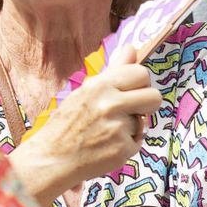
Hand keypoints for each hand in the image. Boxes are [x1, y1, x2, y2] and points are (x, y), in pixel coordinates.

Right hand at [12, 64, 161, 199]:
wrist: (52, 158)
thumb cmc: (68, 123)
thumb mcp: (87, 91)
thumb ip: (114, 70)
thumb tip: (132, 47)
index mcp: (100, 86)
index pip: (141, 73)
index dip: (140, 83)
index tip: (131, 91)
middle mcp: (110, 104)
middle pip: (154, 97)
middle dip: (147, 104)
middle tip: (130, 111)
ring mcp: (118, 128)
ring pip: (144, 121)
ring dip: (131, 127)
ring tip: (108, 131)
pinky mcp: (123, 149)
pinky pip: (138, 142)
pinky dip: (126, 145)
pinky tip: (107, 146)